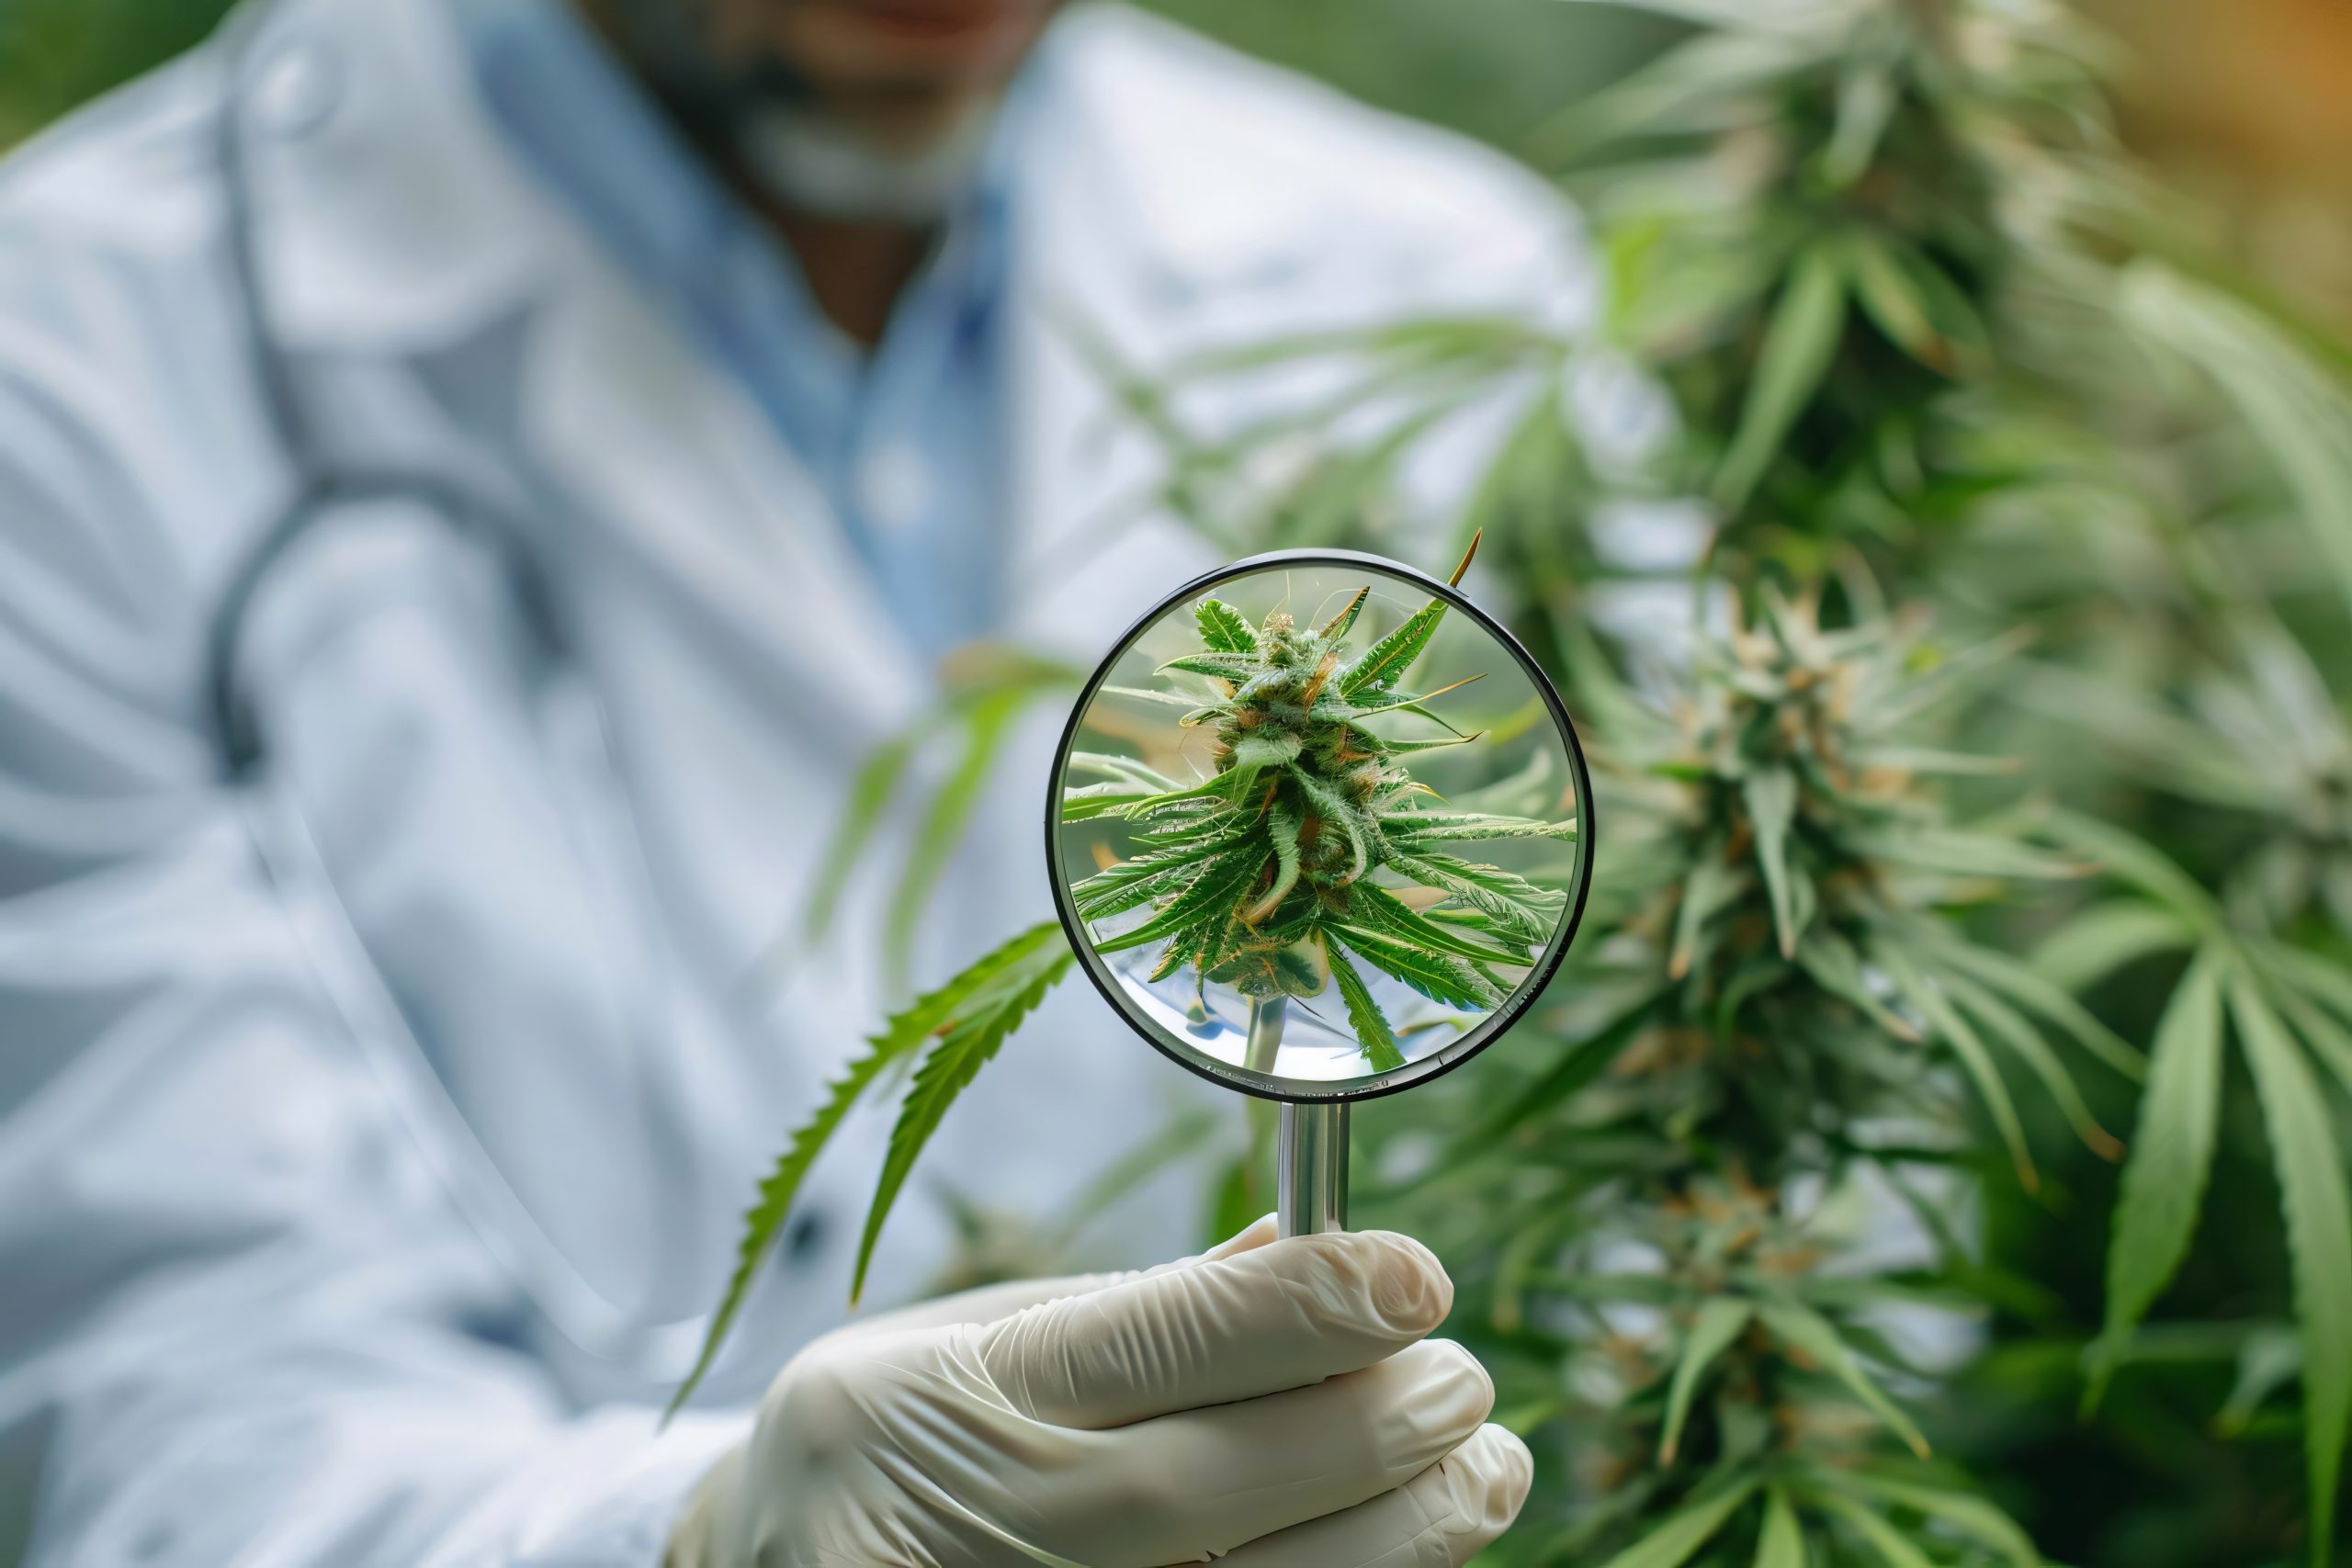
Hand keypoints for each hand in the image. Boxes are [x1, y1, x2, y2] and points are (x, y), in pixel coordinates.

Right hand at [667, 1217, 1530, 1565]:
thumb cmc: (883, 1443)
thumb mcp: (963, 1342)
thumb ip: (1134, 1314)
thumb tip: (1308, 1253)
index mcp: (942, 1395)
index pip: (1157, 1341)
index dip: (1310, 1306)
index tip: (1417, 1276)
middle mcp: (972, 1521)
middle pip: (1216, 1485)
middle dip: (1372, 1430)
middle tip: (1465, 1386)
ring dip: (1396, 1543)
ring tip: (1481, 1476)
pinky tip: (1393, 1561)